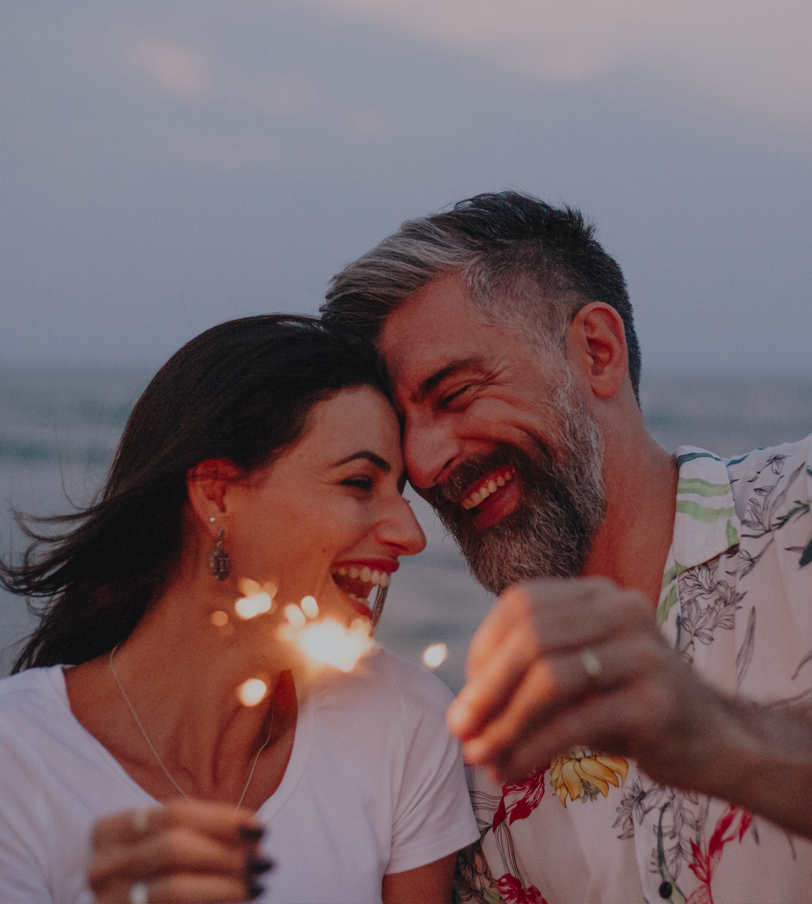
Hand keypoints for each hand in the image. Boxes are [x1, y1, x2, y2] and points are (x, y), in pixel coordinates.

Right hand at [89, 800, 272, 902]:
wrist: (117, 903)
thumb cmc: (145, 871)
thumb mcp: (160, 844)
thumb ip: (199, 834)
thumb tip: (254, 833)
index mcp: (108, 831)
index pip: (174, 813)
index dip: (221, 818)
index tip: (259, 827)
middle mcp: (101, 866)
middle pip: (174, 848)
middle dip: (226, 854)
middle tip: (265, 861)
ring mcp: (106, 901)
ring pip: (174, 889)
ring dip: (224, 885)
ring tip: (258, 885)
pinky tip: (237, 901)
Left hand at [446, 577, 734, 789]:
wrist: (713, 740)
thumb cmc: (629, 706)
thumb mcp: (577, 677)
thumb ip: (526, 677)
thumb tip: (462, 713)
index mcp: (598, 593)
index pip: (520, 603)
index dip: (483, 648)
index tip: (467, 695)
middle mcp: (622, 609)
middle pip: (531, 637)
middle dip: (486, 687)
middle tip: (459, 730)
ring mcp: (644, 651)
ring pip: (550, 678)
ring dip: (504, 722)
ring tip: (479, 756)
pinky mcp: (657, 700)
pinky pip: (576, 722)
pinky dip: (533, 749)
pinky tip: (511, 770)